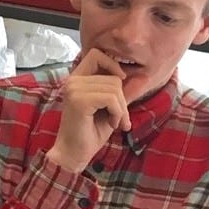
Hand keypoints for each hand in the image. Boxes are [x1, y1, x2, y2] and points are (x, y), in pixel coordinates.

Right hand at [49, 48, 129, 171]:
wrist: (74, 154)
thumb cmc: (90, 133)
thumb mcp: (107, 107)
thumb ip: (115, 90)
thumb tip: (136, 76)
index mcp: (76, 79)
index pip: (96, 54)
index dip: (112, 64)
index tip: (121, 81)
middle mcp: (72, 81)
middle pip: (113, 77)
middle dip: (123, 100)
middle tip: (120, 118)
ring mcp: (74, 89)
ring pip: (115, 88)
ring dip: (121, 109)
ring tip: (114, 122)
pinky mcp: (79, 100)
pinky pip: (112, 99)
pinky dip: (118, 113)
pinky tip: (112, 124)